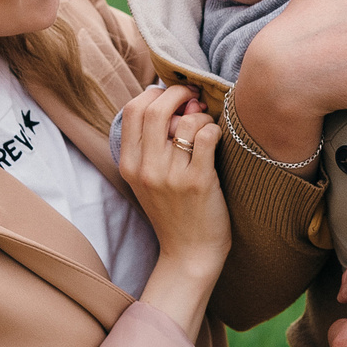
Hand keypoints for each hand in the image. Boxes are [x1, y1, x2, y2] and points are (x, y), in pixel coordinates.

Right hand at [115, 85, 227, 269]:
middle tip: (194, 96)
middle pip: (155, 109)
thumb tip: (182, 98)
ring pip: (186, 121)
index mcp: (129, 165)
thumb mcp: (149, 178)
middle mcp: (146, 169)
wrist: (189, 253)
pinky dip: (214, 129)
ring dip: (201, 115)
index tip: (172, 95)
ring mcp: (171, 176)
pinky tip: (216, 139)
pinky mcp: (198, 182)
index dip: (154, 93)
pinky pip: (206, 136)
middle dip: (179, 93)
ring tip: (206, 125)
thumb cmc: (173, 211)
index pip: (133, 110)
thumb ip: (156, 141)